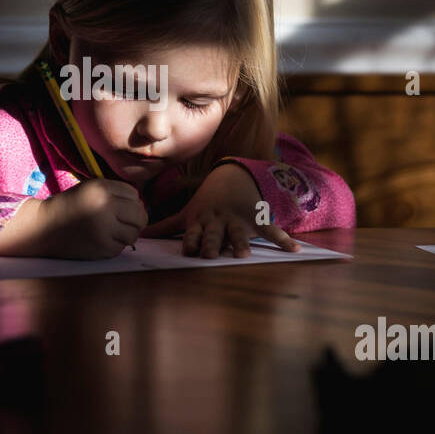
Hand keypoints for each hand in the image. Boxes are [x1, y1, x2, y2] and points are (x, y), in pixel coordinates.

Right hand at [35, 178, 147, 259]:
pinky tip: (102, 239)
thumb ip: (117, 192)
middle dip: (136, 219)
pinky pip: (122, 247)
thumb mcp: (91, 188)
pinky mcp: (102, 249)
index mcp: (102, 190)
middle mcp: (105, 208)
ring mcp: (105, 230)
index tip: (119, 206)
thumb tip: (143, 207)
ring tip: (113, 230)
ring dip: (128, 233)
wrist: (44, 227)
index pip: (135, 196)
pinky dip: (116, 245)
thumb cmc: (70, 205)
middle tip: (124, 221)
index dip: (131, 202)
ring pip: (134, 234)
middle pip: (140, 216)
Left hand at [139, 163, 300, 257]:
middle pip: (214, 235)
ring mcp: (238, 220)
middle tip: (210, 255)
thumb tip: (139, 235)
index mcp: (201, 221)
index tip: (189, 251)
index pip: (194, 233)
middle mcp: (218, 221)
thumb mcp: (187, 213)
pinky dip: (283, 240)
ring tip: (243, 254)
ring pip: (238, 234)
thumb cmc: (205, 202)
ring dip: (241, 243)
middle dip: (212, 244)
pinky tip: (295, 250)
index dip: (191, 241)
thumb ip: (165, 226)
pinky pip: (270, 230)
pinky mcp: (256, 219)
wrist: (232, 178)